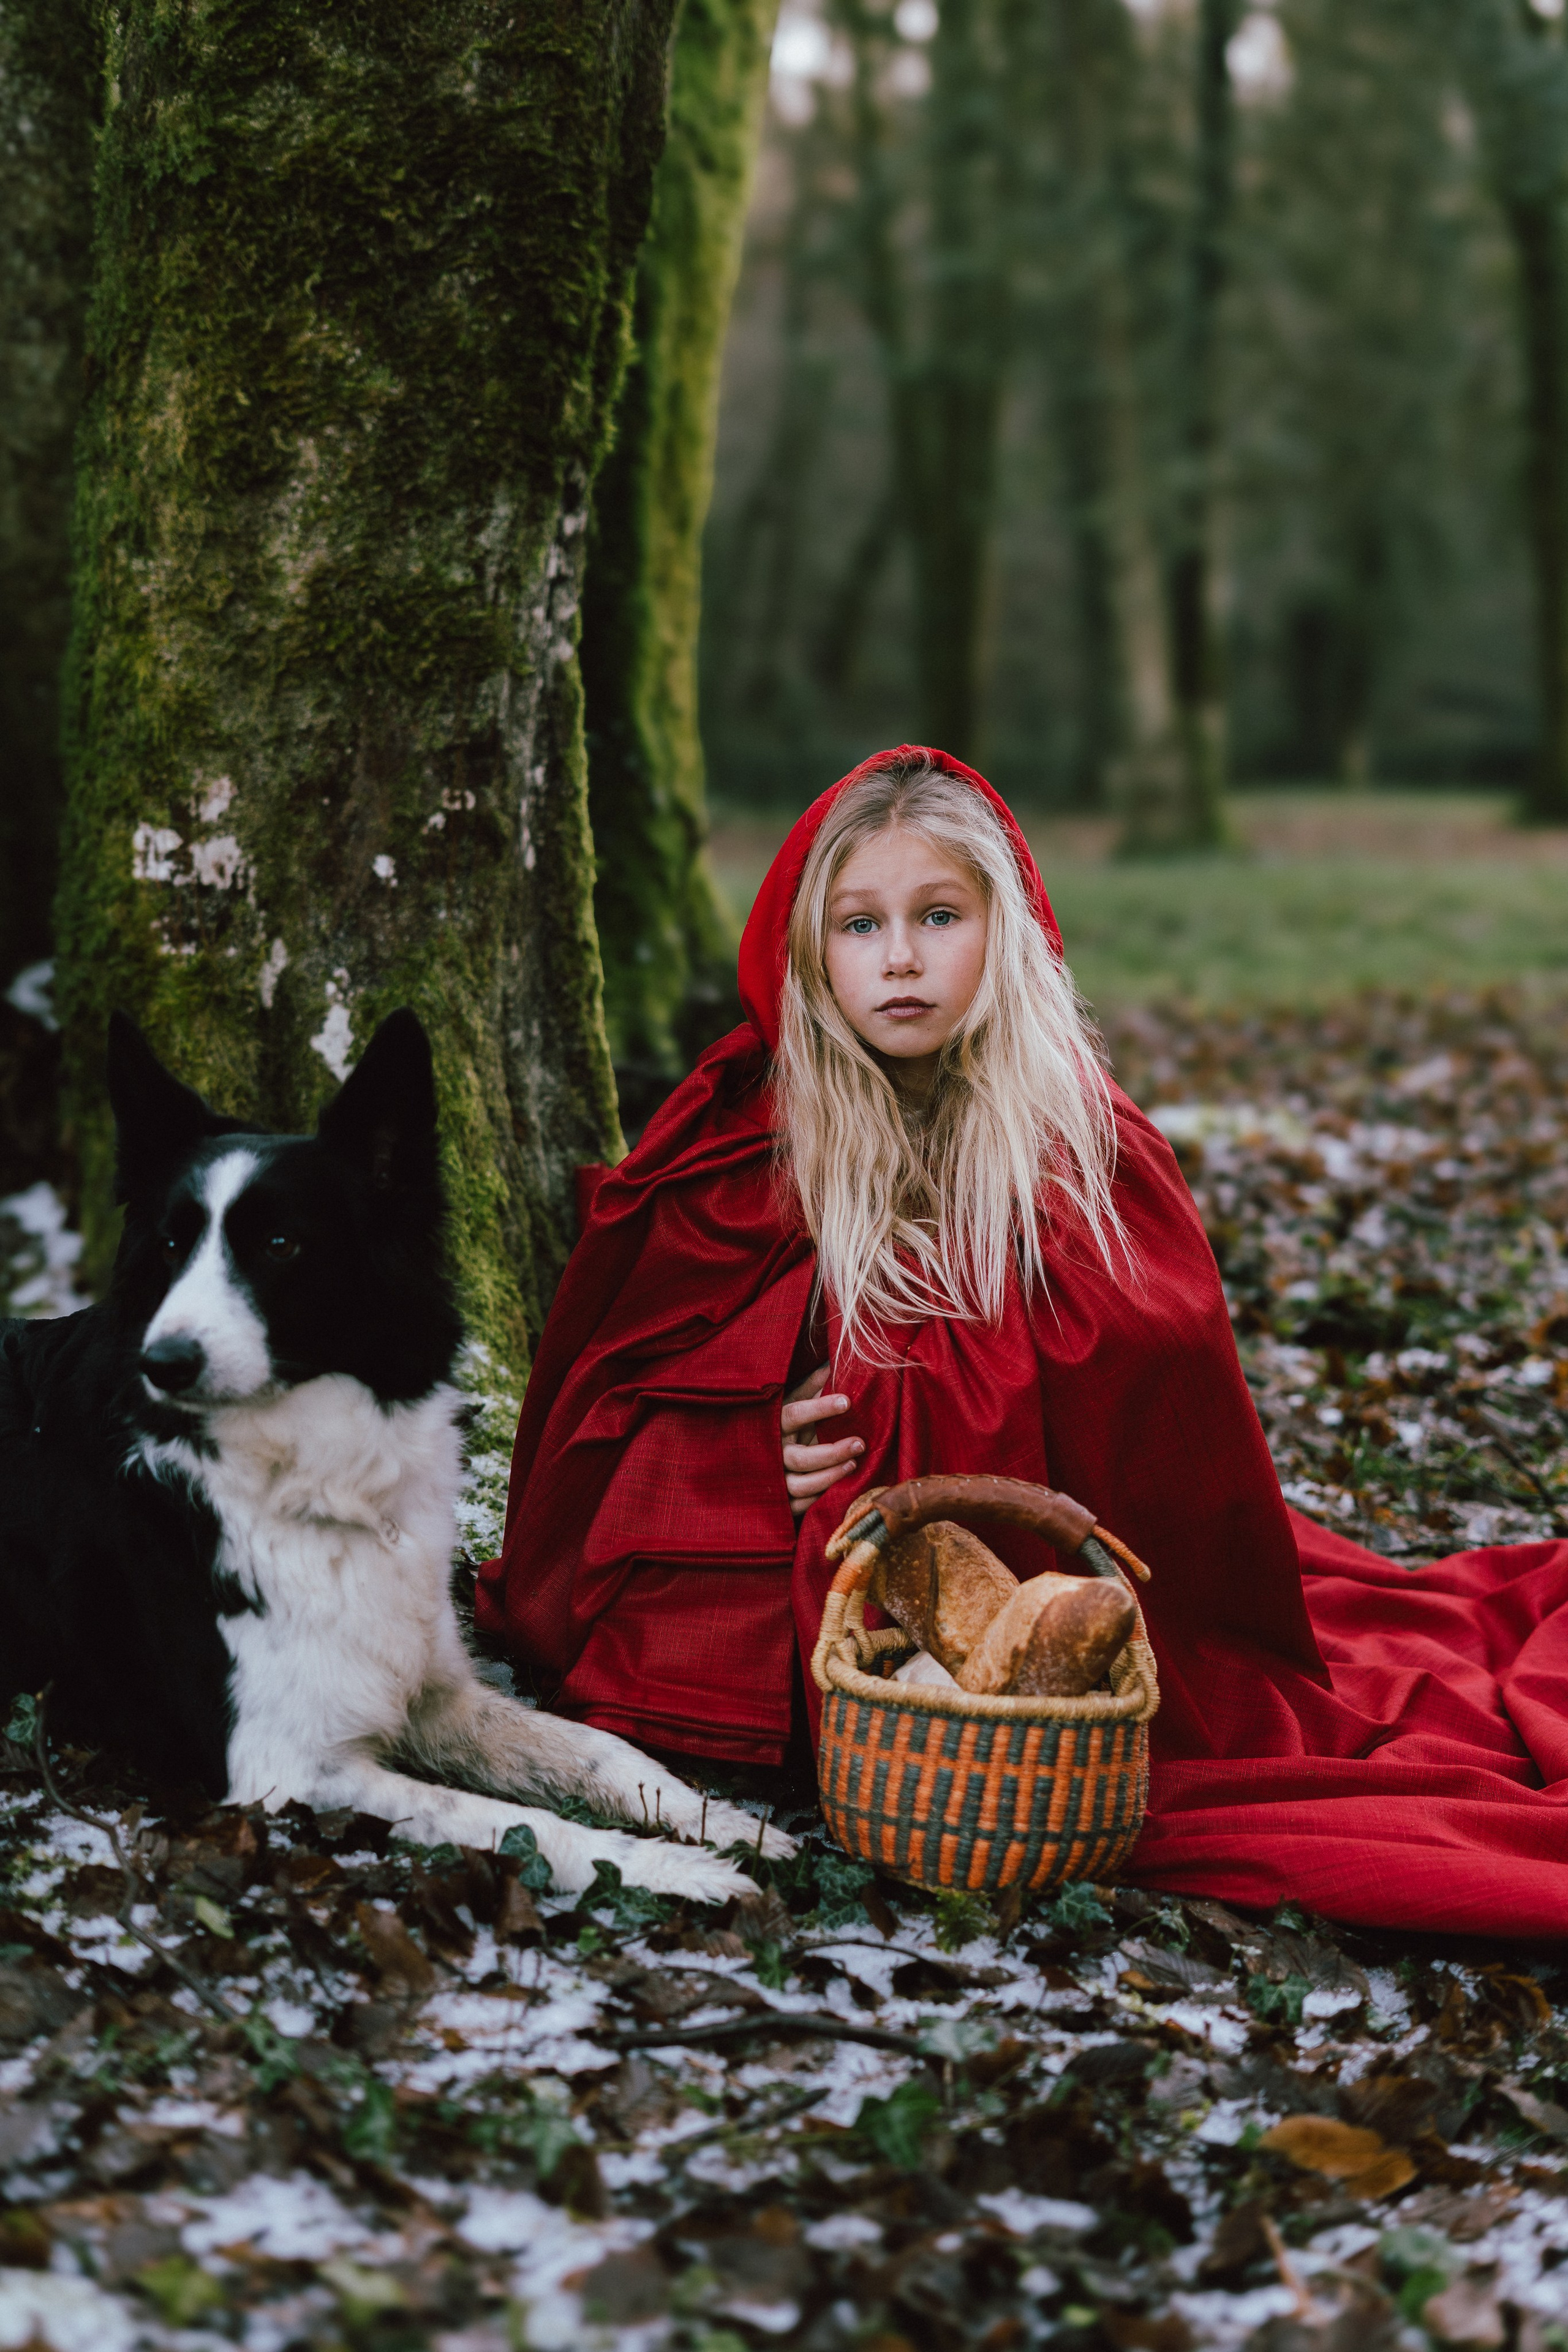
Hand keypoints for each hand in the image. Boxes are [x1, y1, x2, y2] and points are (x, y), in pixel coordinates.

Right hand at [781, 1362, 862, 1519]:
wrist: (744, 1459)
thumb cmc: (780, 1424)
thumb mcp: (789, 1402)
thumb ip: (810, 1385)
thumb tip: (833, 1362)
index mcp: (772, 1423)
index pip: (794, 1414)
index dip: (820, 1408)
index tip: (847, 1401)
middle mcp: (771, 1453)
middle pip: (801, 1458)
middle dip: (832, 1452)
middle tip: (860, 1442)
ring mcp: (773, 1480)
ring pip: (800, 1485)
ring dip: (829, 1476)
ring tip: (854, 1464)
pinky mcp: (778, 1503)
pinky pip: (799, 1505)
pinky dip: (819, 1498)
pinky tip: (838, 1488)